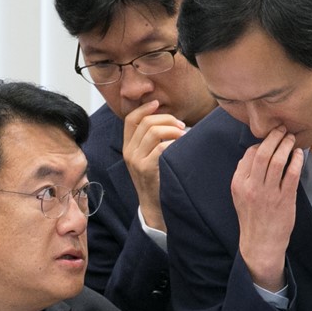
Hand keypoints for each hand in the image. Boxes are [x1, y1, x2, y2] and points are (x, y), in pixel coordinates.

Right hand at [123, 101, 185, 231]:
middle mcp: (128, 152)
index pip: (130, 119)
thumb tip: (169, 120)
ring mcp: (136, 160)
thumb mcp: (148, 159)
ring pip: (153, 132)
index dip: (144, 108)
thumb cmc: (157, 180)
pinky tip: (181, 147)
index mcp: (128, 147)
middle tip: (181, 125)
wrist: (153, 206)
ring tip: (183, 135)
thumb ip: (152, 141)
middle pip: (145, 123)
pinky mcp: (146, 169)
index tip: (158, 104)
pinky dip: (174, 143)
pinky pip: (161, 147)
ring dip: (172, 130)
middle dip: (166, 119)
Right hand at [231, 128, 303, 291]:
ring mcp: (269, 193)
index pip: (249, 155)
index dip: (261, 143)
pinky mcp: (285, 199)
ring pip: (278, 161)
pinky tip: (299, 154)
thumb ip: (244, 175)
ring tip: (291, 139)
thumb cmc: (252, 218)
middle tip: (282, 129)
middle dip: (274, 137)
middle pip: (263, 153)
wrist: (261, 242)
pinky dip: (297, 160)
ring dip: (286, 145)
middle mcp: (252, 187)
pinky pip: (292, 174)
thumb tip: (253, 154)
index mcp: (239, 184)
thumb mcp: (239, 196)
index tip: (270, 140)